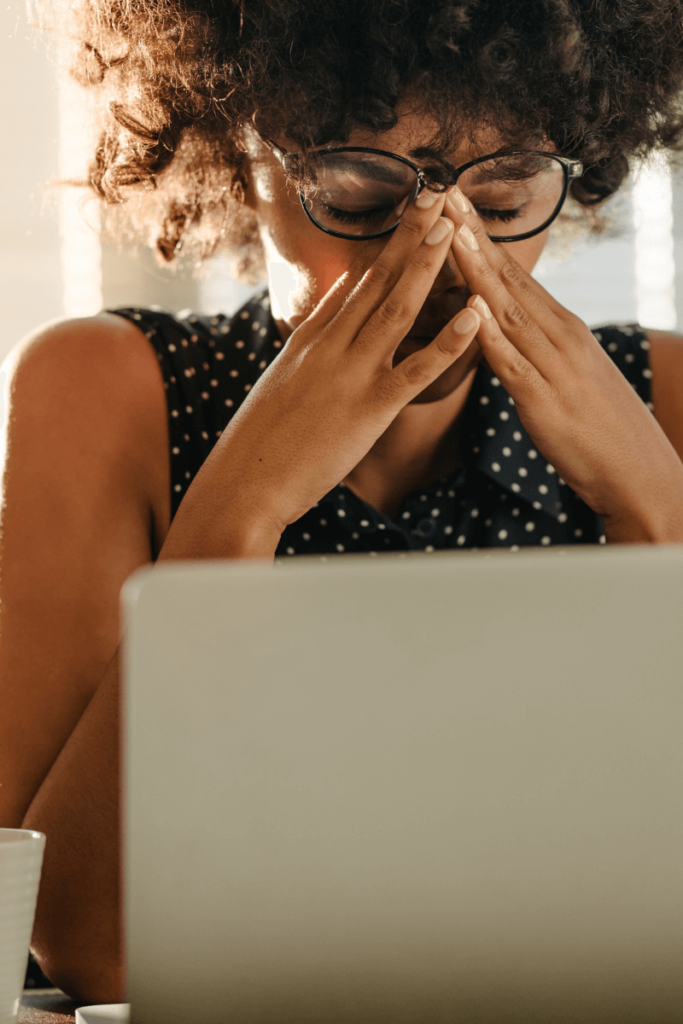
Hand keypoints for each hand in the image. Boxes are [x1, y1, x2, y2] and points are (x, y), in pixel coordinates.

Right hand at [201, 188, 482, 536]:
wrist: (244, 482)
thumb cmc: (261, 441)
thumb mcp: (282, 380)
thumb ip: (311, 340)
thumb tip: (334, 303)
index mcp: (311, 339)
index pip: (355, 283)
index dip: (386, 246)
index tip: (409, 212)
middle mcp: (331, 346)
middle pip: (377, 280)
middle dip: (409, 235)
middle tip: (436, 193)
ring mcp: (351, 374)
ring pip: (397, 310)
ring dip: (427, 266)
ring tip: (452, 227)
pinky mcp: (370, 408)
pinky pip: (417, 370)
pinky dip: (448, 341)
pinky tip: (475, 316)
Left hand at [442, 188, 682, 542]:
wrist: (638, 474)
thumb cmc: (599, 429)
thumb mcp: (570, 375)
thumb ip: (539, 347)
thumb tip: (507, 326)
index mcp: (563, 329)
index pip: (516, 275)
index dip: (481, 239)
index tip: (454, 203)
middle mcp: (561, 337)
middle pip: (509, 280)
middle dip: (473, 237)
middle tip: (443, 193)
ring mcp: (555, 367)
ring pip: (508, 311)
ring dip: (477, 271)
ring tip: (451, 234)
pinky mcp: (546, 403)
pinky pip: (514, 365)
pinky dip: (492, 337)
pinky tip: (472, 312)